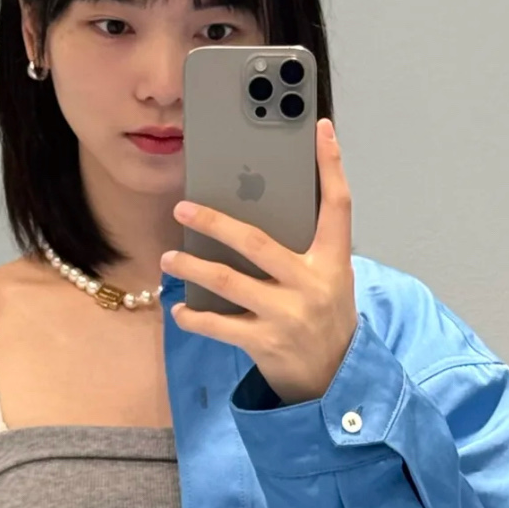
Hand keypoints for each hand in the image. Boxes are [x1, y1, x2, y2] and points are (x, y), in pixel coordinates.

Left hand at [161, 117, 358, 404]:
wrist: (334, 379)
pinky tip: (180, 310)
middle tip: (183, 209)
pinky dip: (195, 317)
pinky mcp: (266, 343)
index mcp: (333, 262)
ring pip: (229, 282)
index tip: (320, 128)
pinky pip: (219, 326)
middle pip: (258, 242)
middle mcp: (312, 285)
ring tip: (170, 259)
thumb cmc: (324, 318)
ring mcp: (288, 315)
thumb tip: (258, 206)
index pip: (338, 205)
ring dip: (192, 267)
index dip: (331, 165)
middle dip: (215, 223)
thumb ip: (304, 246)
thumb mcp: (329, 278)